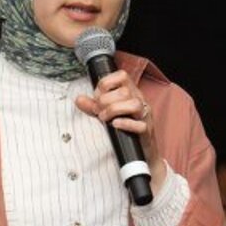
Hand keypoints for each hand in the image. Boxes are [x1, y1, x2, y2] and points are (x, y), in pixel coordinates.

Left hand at [74, 69, 165, 192]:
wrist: (140, 149)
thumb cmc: (124, 126)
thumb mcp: (106, 113)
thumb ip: (93, 106)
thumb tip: (79, 99)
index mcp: (131, 91)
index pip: (122, 75)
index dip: (105, 84)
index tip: (96, 96)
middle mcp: (139, 100)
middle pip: (125, 91)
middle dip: (106, 100)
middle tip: (98, 111)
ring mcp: (144, 115)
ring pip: (134, 104)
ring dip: (114, 110)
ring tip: (104, 118)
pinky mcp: (146, 130)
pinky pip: (140, 125)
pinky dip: (126, 123)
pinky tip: (115, 125)